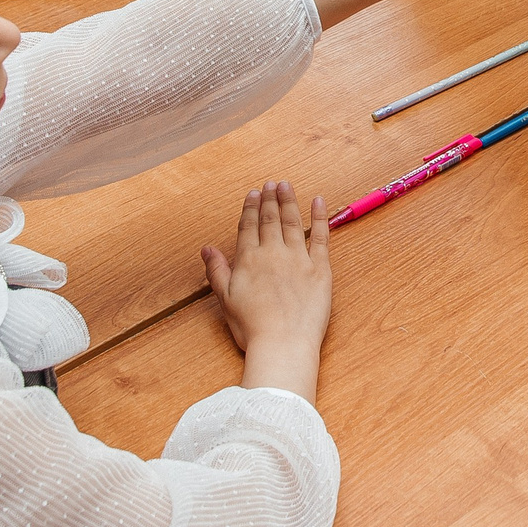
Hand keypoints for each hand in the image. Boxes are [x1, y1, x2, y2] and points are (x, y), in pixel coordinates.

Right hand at [202, 180, 331, 401]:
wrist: (283, 343)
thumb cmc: (252, 327)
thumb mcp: (225, 299)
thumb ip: (217, 271)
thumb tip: (207, 248)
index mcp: (249, 260)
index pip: (249, 226)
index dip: (250, 208)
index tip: (252, 193)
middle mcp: (272, 253)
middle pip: (270, 220)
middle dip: (269, 199)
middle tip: (270, 184)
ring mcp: (298, 258)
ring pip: (292, 222)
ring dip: (289, 201)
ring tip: (286, 186)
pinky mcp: (320, 268)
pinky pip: (320, 236)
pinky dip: (320, 217)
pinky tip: (318, 201)